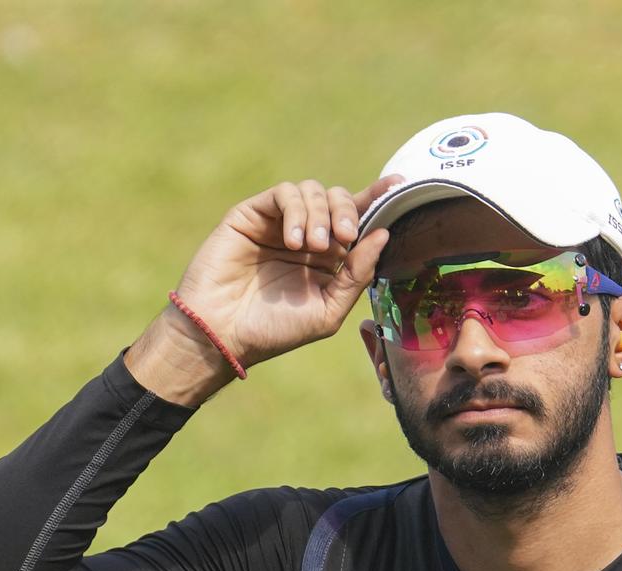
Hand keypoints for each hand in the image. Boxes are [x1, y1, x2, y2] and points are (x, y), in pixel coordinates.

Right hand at [174, 175, 401, 366]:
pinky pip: (284, 193)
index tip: (399, 186)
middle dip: (348, 211)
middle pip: (339, 199)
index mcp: (329, 258)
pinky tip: (292, 242)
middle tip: (345, 236)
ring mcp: (279, 223)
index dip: (378, 198)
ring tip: (311, 246)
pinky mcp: (252, 214)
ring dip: (320, 214)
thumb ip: (357, 275)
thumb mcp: (328, 309)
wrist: (223, 333)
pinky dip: (295, 211)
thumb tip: (383, 234)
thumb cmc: (274, 330)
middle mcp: (306, 235)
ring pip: (313, 190)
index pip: (358, 220)